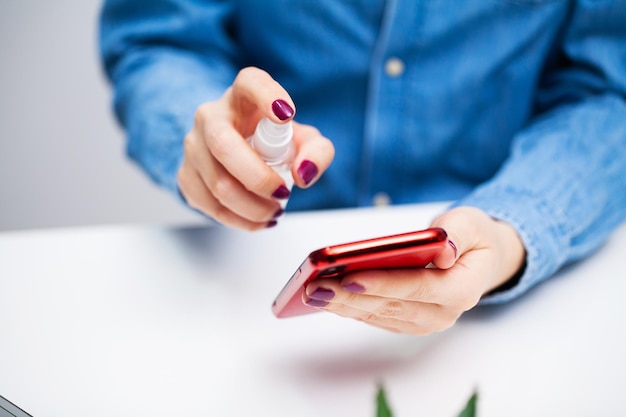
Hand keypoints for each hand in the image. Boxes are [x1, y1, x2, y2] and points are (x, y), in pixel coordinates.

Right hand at [178, 67, 334, 229]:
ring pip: (218, 183)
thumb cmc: (272, 142)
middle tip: (283, 193)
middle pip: (224, 144)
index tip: (286, 114)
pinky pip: (211, 205)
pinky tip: (258, 219)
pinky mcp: (186, 175)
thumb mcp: (303, 141)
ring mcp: (193, 145)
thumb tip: (303, 173)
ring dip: (253, 207)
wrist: (235, 154)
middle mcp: (211, 115)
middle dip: (258, 178)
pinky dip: (241, 220)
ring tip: (274, 211)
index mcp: (243, 95)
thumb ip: (317, 152)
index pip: (250, 83)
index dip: (267, 96)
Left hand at [303, 206, 525, 334]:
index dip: (382, 283)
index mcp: (462, 290)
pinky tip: (324, 297)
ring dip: (342, 305)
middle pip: (389, 306)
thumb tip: (444, 250)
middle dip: (349, 296)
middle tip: (314, 286)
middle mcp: (442, 314)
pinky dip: (348, 307)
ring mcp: (423, 322)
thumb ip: (458, 235)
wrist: (477, 259)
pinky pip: (374, 317)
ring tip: (310, 292)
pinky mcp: (407, 322)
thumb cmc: (472, 239)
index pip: (417, 288)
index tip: (349, 276)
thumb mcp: (472, 224)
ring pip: (377, 315)